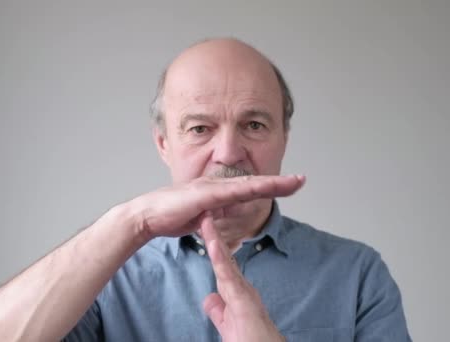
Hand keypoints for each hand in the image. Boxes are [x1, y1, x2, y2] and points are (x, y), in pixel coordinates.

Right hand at [127, 175, 304, 239]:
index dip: (271, 186)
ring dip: (270, 183)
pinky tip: (261, 188)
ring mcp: (210, 187)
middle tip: (302, 180)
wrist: (147, 216)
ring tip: (292, 182)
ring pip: (247, 184)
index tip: (291, 185)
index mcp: (218, 192)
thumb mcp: (201, 219)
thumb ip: (214, 217)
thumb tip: (223, 219)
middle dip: (279, 182)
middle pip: (254, 183)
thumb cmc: (171, 216)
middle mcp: (217, 185)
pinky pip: (228, 192)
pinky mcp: (201, 194)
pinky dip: (246, 190)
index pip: (250, 188)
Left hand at [201, 213, 284, 341]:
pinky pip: (230, 277)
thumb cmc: (252, 341)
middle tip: (204, 214)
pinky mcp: (245, 301)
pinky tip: (213, 245)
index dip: (212, 248)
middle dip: (213, 236)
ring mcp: (245, 293)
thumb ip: (219, 311)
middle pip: (223, 258)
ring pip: (226, 263)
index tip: (203, 229)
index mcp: (237, 294)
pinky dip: (221, 260)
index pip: (221, 266)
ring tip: (205, 222)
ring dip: (215, 241)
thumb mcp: (228, 325)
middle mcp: (242, 289)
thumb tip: (209, 298)